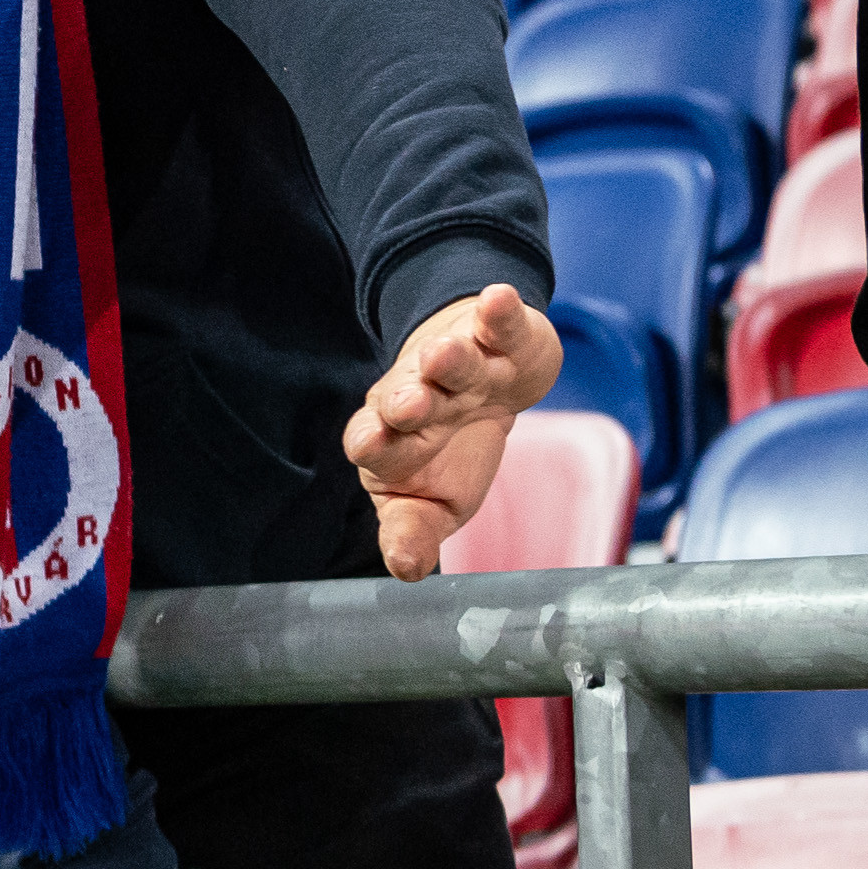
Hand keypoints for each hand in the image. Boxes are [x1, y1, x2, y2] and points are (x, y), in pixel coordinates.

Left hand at [344, 283, 561, 581]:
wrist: (490, 378)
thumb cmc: (454, 451)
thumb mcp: (436, 500)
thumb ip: (413, 530)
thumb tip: (405, 570)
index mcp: (395, 441)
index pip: (377, 446)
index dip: (374, 444)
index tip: (369, 446)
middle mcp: (419, 398)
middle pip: (410, 399)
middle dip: (408, 401)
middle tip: (409, 404)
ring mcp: (458, 365)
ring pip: (449, 361)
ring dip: (447, 360)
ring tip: (444, 355)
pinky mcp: (498, 337)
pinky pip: (496, 322)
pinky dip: (498, 311)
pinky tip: (498, 298)